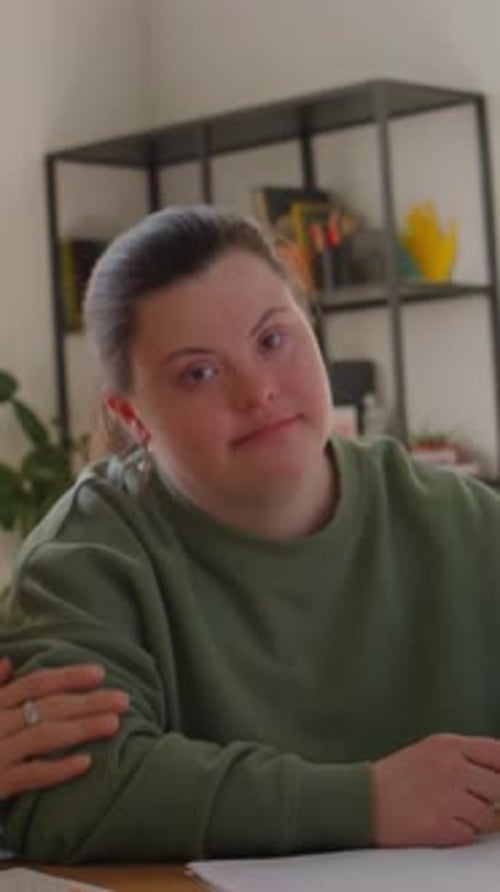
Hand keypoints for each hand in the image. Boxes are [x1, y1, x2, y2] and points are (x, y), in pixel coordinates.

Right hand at [0, 657, 128, 798]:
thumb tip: (7, 663)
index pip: (34, 683)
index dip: (68, 676)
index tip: (100, 673)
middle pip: (49, 706)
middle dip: (89, 701)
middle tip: (124, 699)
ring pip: (45, 736)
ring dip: (82, 729)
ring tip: (114, 724)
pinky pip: (30, 775)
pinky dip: (58, 768)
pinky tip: (85, 764)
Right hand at [372, 733, 499, 847]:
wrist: (362, 800)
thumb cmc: (395, 777)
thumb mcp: (431, 751)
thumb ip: (466, 757)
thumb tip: (498, 772)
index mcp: (449, 745)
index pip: (499, 753)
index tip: (497, 778)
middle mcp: (451, 768)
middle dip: (490, 797)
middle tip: (472, 799)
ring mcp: (447, 797)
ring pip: (488, 816)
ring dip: (474, 818)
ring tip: (449, 810)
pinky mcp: (441, 826)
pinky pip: (470, 834)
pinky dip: (459, 833)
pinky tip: (440, 821)